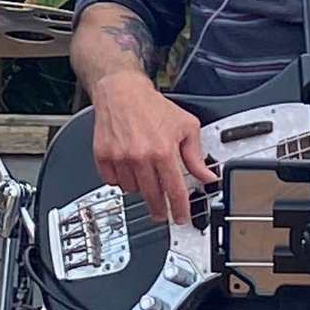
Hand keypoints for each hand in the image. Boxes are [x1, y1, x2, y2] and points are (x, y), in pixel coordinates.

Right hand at [90, 70, 213, 225]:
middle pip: (152, 196)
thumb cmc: (152, 106)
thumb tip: (207, 175)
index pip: (174, 191)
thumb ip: (196, 155)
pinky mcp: (102, 156)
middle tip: (163, 212)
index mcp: (163, 150)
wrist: (121, 91)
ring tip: (146, 176)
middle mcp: (140, 157)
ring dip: (141, 189)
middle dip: (160, 209)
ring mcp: (119, 158)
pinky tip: (128, 170)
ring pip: (132, 190)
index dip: (180, 209)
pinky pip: (113, 182)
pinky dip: (121, 180)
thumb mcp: (185, 126)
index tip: (181, 218)